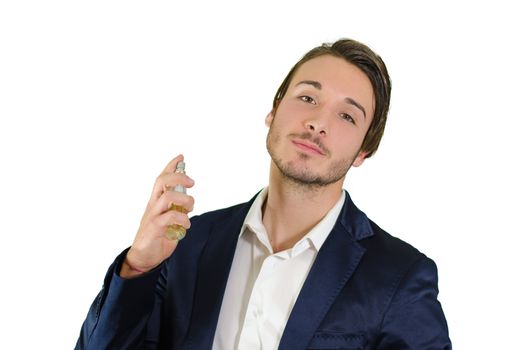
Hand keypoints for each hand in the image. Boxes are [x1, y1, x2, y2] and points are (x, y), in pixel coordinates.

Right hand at [120, 155, 194, 277]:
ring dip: (184, 200)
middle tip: (192, 183)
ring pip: (167, 196)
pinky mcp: (154, 228)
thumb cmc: (157, 237)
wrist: (143, 257)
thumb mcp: (169, 219)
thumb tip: (188, 199)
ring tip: (190, 209)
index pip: (161, 178)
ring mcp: (152, 215)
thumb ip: (176, 208)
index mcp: (156, 201)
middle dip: (179, 177)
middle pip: (162, 181)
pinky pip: (170, 217)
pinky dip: (182, 219)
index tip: (181, 157)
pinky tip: (186, 225)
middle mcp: (153, 205)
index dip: (170, 166)